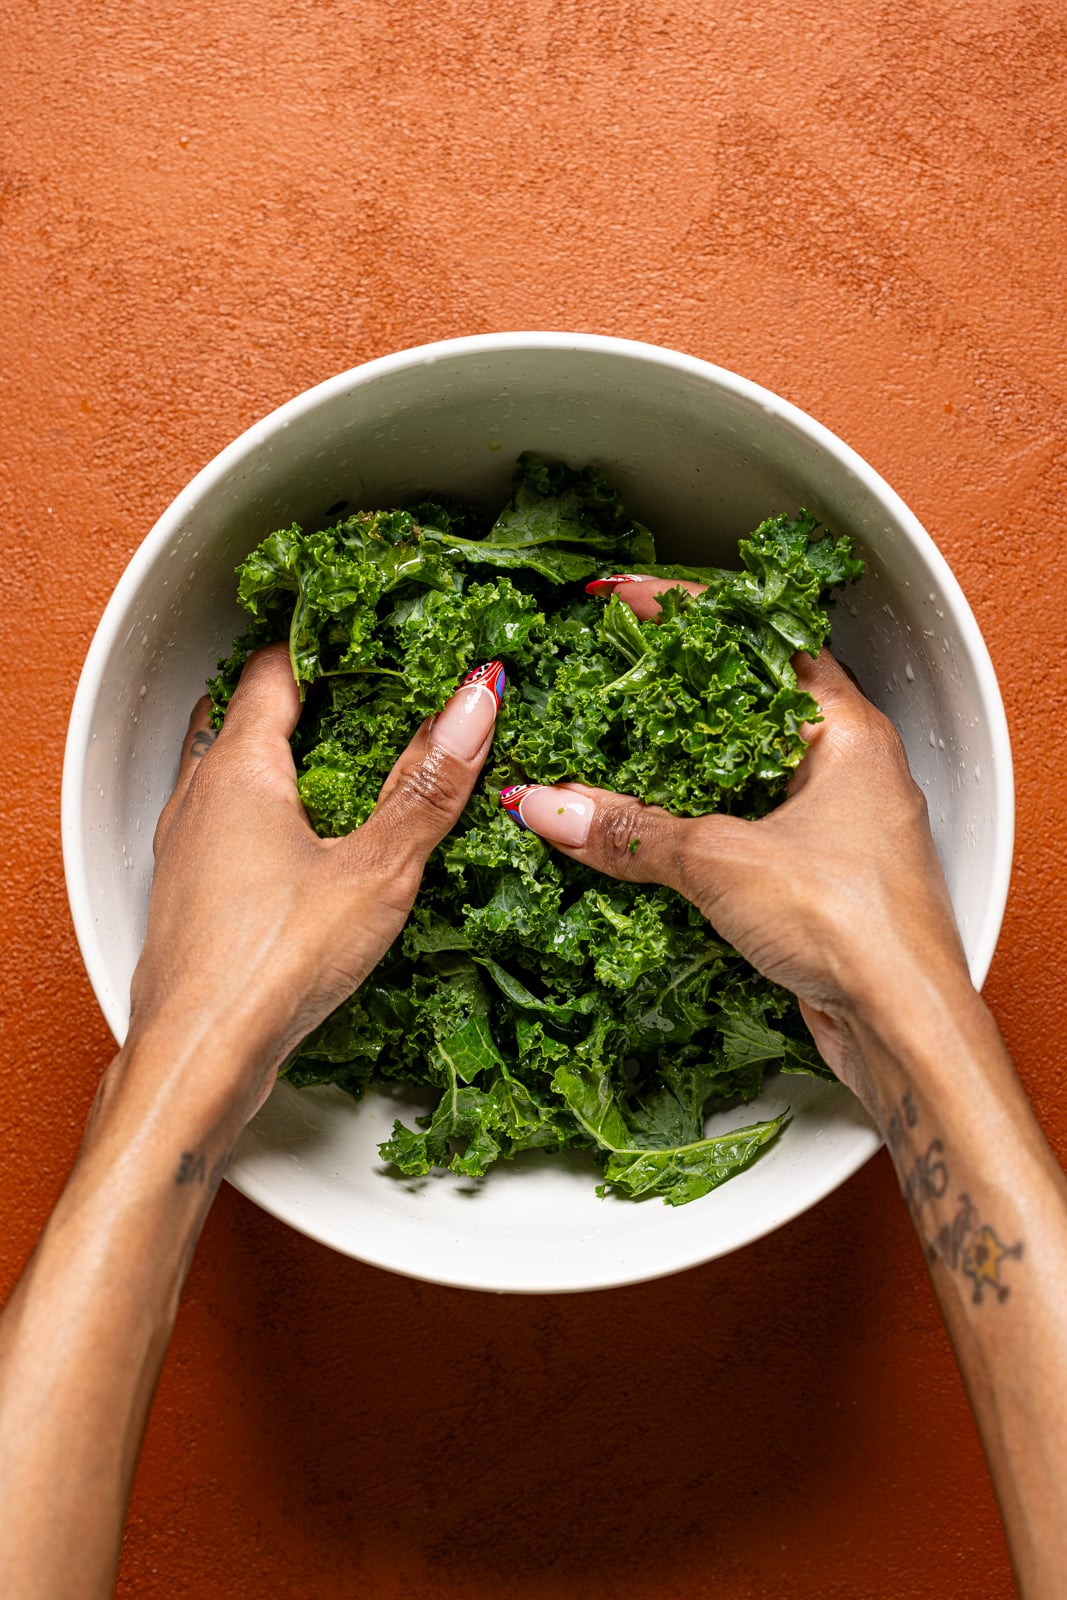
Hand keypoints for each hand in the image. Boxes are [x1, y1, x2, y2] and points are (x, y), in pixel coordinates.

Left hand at [129, 644, 503, 1127]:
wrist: (198, 1060)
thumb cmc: (269, 966)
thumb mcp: (376, 869)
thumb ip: (428, 785)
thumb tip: (474, 702)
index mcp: (238, 768)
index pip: (275, 668)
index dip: (324, 644)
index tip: (368, 637)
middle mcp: (197, 796)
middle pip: (246, 713)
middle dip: (305, 697)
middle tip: (365, 690)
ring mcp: (185, 847)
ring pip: (228, 771)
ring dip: (281, 756)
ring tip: (342, 759)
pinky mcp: (190, 894)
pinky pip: (224, 824)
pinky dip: (264, 812)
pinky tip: (303, 846)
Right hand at [500, 578, 968, 1118]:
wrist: (905, 1027)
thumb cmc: (857, 926)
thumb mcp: (724, 861)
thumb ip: (633, 832)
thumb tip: (552, 806)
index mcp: (846, 730)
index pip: (759, 638)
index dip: (688, 611)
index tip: (625, 601)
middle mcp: (849, 767)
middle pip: (747, 702)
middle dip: (677, 691)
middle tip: (613, 671)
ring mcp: (836, 824)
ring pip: (745, 772)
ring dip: (682, 767)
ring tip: (615, 752)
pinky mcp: (817, 877)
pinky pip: (745, 829)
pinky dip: (697, 826)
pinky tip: (651, 836)